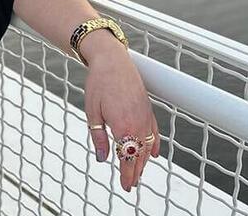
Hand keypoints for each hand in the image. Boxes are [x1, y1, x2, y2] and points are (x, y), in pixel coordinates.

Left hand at [84, 45, 159, 192]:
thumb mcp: (92, 112)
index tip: (126, 186)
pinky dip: (154, 146)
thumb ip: (98, 137)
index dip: (127, 174)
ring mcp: (146, 117)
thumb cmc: (99, 83)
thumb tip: (103, 158)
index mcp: (123, 127)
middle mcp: (138, 125)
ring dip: (143, 161)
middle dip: (135, 172)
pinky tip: (153, 154)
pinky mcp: (149, 110)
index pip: (127, 158)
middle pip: (139, 155)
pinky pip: (154, 133)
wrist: (112, 60)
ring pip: (148, 147)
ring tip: (138, 173)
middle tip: (131, 185)